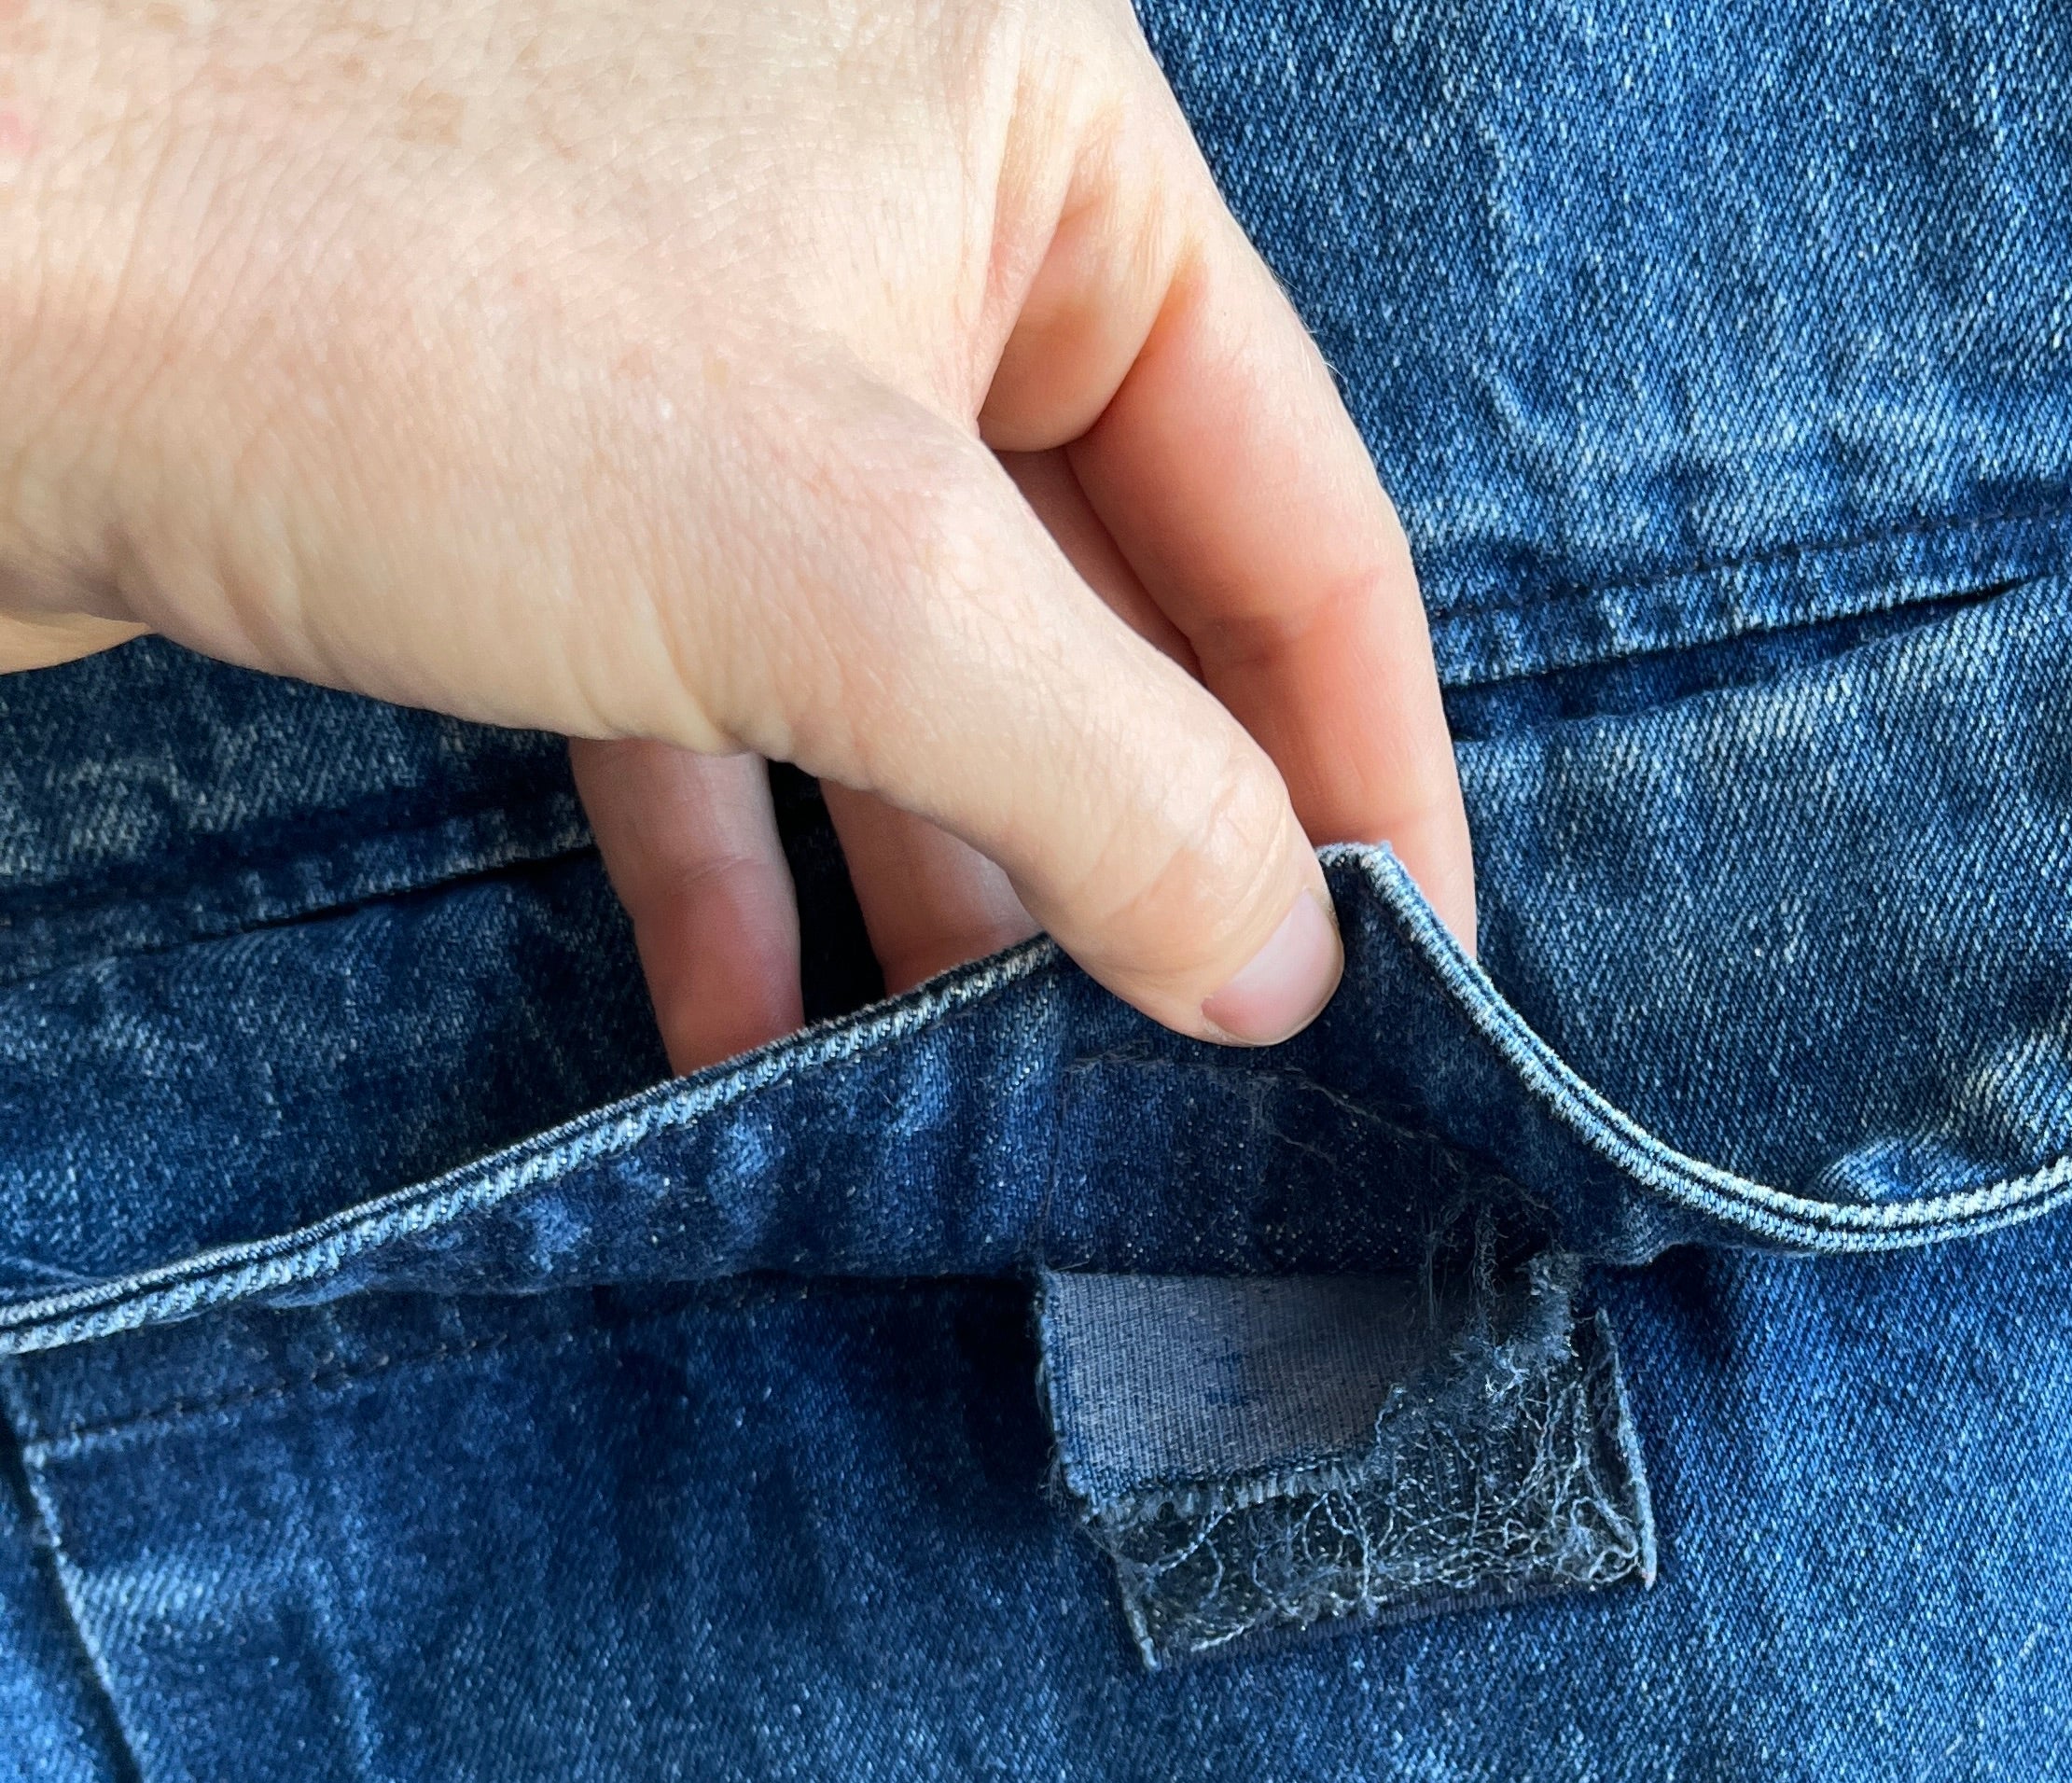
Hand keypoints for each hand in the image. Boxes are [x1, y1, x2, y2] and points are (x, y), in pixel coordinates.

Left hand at [0, 0, 1474, 1065]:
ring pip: (902, 665)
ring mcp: (692, 320)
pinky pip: (706, 685)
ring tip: (981, 1102)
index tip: (1413, 993)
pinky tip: (745, 1042)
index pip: (1293, 503)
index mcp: (1028, 123)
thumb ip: (1129, 778)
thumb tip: (1294, 972)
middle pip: (1103, 598)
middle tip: (1198, 1081)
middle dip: (1137, 853)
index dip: (1367, 773)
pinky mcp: (520, 445)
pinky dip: (736, 867)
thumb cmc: (389, 325)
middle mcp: (879, 196)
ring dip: (940, 893)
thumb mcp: (859, 572)